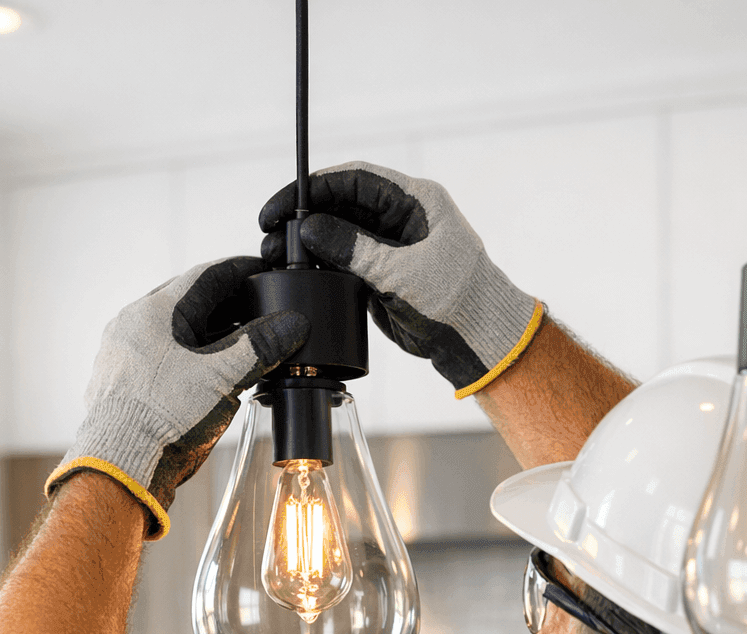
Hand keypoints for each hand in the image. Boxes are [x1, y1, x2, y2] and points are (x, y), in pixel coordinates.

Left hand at [46, 257, 308, 538]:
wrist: (121, 466)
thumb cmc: (162, 416)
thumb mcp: (223, 374)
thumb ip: (261, 345)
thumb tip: (293, 323)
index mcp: (155, 309)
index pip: (209, 274)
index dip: (244, 271)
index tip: (267, 273)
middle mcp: (135, 325)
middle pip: (193, 302)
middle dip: (232, 307)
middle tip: (264, 315)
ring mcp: (127, 355)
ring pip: (179, 333)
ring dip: (213, 337)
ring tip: (244, 349)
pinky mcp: (126, 384)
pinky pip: (166, 358)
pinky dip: (194, 360)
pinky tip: (212, 378)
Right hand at [259, 161, 543, 398]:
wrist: (477, 341)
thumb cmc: (456, 299)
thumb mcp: (401, 272)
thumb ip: (354, 248)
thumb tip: (308, 228)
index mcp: (415, 200)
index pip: (354, 180)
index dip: (313, 189)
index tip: (281, 207)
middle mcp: (401, 216)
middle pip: (341, 203)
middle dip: (304, 216)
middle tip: (269, 233)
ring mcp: (391, 244)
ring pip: (339, 232)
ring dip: (307, 242)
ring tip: (274, 254)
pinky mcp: (383, 272)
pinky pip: (344, 259)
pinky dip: (319, 264)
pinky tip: (296, 271)